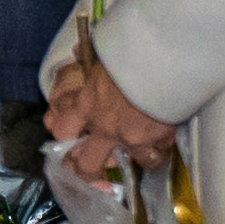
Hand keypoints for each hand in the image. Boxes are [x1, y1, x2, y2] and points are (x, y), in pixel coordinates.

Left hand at [47, 35, 178, 173]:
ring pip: (122, 165)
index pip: (61, 129)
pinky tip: (161, 145)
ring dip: (126, 161)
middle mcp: (103, 127)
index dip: (63, 134)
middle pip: (84, 164)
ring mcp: (128, 138)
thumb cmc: (130, 51)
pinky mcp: (154, 141)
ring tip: (134, 158)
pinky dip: (157, 153)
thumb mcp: (100, 53)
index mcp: (86, 104)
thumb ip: (88, 59)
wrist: (163, 59)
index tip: (68, 135)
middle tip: (89, 174)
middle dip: (85, 173)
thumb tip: (75, 49)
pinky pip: (154, 157)